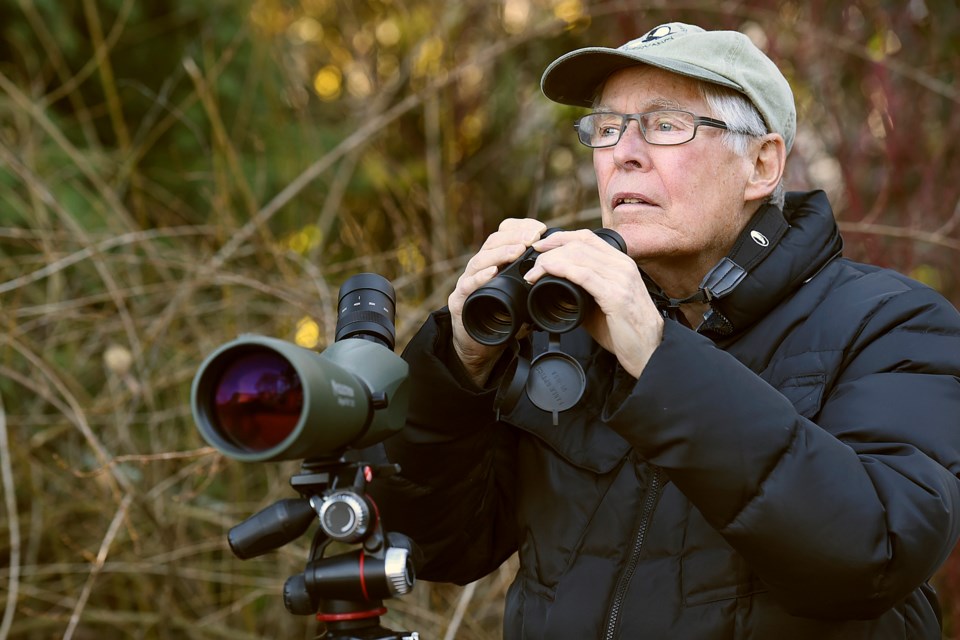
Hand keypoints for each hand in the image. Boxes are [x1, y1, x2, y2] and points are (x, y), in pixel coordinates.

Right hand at [448, 218, 547, 385]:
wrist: (478, 347)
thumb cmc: (501, 320)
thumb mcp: (524, 299)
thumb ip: (537, 285)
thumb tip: (562, 276)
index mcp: (494, 263)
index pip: (505, 235)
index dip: (521, 228)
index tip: (540, 229)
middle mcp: (479, 269)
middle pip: (493, 243)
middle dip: (514, 237)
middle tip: (533, 237)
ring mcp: (467, 283)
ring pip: (479, 260)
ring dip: (500, 253)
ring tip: (517, 251)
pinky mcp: (459, 301)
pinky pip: (468, 286)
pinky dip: (480, 278)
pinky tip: (492, 272)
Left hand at [524, 229, 662, 377]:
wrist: (650, 352)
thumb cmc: (627, 331)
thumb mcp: (603, 304)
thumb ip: (583, 292)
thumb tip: (556, 291)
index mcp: (621, 263)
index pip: (587, 237)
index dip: (560, 237)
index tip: (540, 246)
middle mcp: (623, 266)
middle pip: (579, 243)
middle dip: (550, 249)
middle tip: (532, 264)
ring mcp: (621, 278)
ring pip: (578, 255)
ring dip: (550, 261)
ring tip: (534, 273)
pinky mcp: (616, 295)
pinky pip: (583, 275)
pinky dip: (560, 270)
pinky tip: (546, 273)